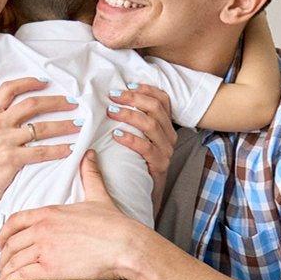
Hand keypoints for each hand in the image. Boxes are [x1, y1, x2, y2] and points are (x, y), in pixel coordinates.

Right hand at [0, 78, 78, 210]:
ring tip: (78, 125)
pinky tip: (70, 149)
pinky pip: (41, 152)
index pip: (8, 89)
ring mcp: (4, 142)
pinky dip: (59, 150)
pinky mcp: (11, 160)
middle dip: (56, 102)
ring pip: (41, 128)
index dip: (28, 82)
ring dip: (64, 125)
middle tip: (72, 103)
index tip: (45, 82)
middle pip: (31, 104)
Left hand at [0, 150, 147, 279]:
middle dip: (3, 255)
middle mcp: (42, 229)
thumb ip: (89, 175)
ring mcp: (44, 249)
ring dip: (5, 272)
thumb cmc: (114, 223)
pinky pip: (21, 276)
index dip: (4, 233)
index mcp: (48, 212)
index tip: (2, 242)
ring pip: (14, 261)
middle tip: (2, 264)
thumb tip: (89, 153)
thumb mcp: (98, 195)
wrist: (125, 245)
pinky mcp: (50, 268)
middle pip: (11, 243)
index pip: (15, 220)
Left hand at [107, 82, 177, 213]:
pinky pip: (146, 148)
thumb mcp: (137, 138)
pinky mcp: (160, 166)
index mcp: (166, 126)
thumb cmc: (137, 163)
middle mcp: (169, 137)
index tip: (126, 84)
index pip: (163, 100)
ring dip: (129, 115)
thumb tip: (112, 99)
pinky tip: (116, 135)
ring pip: (152, 125)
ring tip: (110, 112)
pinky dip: (131, 139)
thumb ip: (132, 121)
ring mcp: (166, 152)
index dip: (146, 89)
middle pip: (156, 109)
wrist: (145, 194)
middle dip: (133, 98)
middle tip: (112, 96)